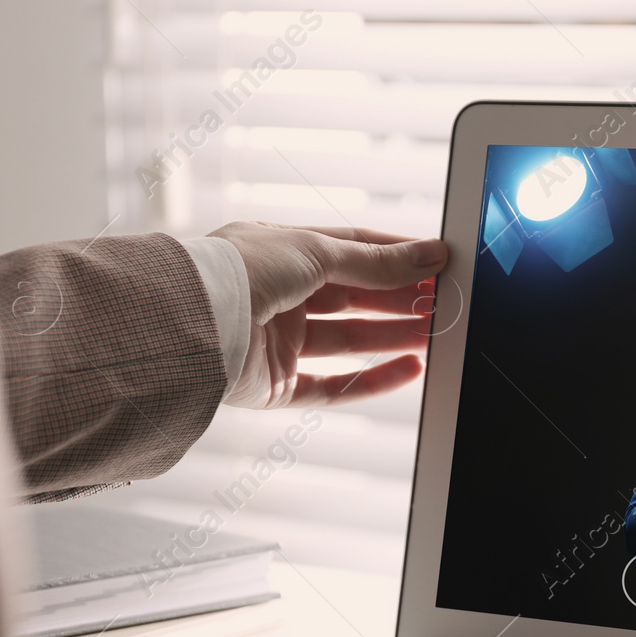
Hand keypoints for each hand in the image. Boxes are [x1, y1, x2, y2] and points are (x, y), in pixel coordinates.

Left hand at [210, 220, 448, 408]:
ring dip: (394, 336)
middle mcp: (278, 294)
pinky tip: (409, 370)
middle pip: (354, 297)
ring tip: (436, 334)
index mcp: (281, 251)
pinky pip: (333, 387)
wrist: (190, 320)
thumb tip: (430, 254)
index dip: (395, 255)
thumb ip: (376, 261)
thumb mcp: (316, 252)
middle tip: (444, 302)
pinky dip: (373, 380)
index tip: (438, 261)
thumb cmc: (240, 269)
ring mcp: (276, 341)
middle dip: (400, 298)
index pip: (350, 249)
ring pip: (348, 340)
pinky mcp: (275, 385)